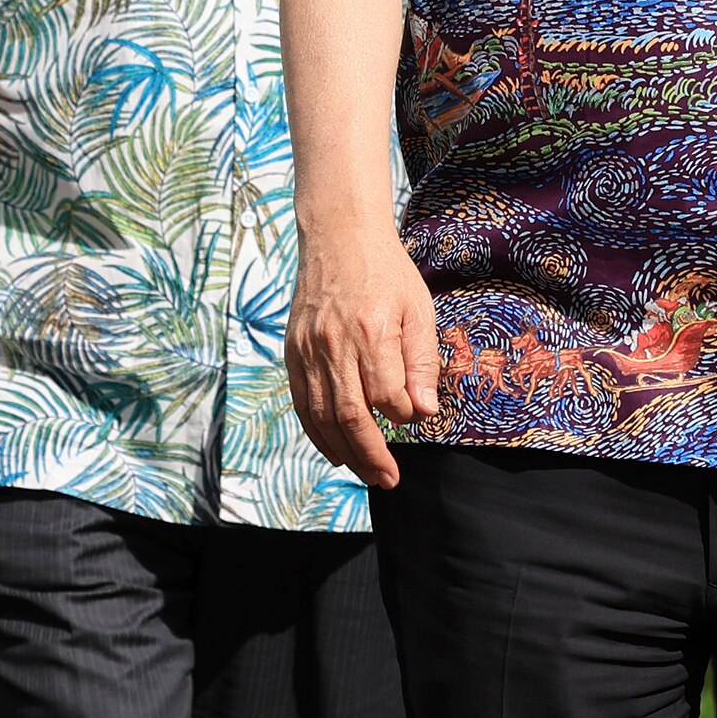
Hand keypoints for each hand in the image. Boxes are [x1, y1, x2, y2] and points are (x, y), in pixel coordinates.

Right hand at [290, 210, 437, 487]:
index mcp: (372, 333)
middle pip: (351, 416)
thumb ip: (421, 363)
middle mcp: (335, 345)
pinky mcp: (293, 352)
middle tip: (388, 480)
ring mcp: (308, 350)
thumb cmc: (386, 272)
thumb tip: (423, 412)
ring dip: (343, 452)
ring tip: (365, 473)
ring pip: (322, 416)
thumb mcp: (418, 309)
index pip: (387, 396)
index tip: (414, 418)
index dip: (402, 416)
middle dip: (371, 456)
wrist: (339, 237)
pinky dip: (316, 432)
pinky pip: (302, 403)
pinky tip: (333, 450)